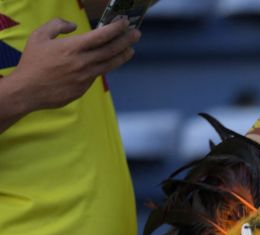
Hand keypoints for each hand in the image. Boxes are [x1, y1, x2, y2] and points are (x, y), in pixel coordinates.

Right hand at [5, 18, 138, 114]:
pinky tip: (108, 62)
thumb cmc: (32, 62)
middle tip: (136, 34)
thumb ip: (57, 26)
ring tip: (131, 49)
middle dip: (126, 40)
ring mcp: (85, 77)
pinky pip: (97, 75)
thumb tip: (73, 26)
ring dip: (122, 56)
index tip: (124, 23)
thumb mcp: (39, 36)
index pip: (101, 36)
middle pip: (111, 50)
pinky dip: (104, 67)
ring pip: (109, 65)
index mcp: (72, 47)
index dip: (115, 28)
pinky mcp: (84, 88)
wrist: (27, 90)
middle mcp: (83, 62)